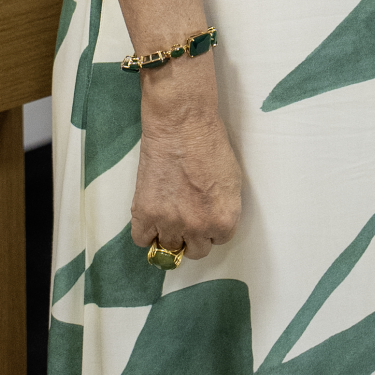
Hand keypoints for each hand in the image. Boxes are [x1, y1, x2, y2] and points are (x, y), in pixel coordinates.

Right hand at [129, 64, 242, 262]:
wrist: (182, 124)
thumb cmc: (211, 143)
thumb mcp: (232, 180)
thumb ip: (223, 208)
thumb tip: (213, 222)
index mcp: (224, 219)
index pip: (219, 240)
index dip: (212, 225)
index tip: (206, 210)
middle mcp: (198, 227)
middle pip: (195, 251)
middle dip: (194, 234)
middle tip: (188, 212)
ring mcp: (170, 223)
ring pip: (168, 250)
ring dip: (170, 235)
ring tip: (170, 213)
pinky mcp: (145, 214)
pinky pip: (143, 240)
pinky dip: (147, 231)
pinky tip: (152, 216)